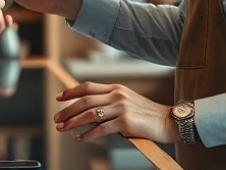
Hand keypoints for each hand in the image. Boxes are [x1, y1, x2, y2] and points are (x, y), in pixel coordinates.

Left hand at [53, 82, 178, 143]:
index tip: (59, 98)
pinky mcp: (126, 121)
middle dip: (67, 110)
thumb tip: (88, 110)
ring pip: (90, 113)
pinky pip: (101, 128)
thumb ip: (110, 102)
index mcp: (116, 88)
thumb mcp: (127, 101)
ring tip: (63, 129)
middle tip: (57, 118)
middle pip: (85, 100)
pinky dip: (88, 134)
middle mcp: (117, 95)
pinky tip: (80, 138)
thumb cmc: (147, 114)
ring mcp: (121, 107)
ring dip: (73, 122)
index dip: (71, 92)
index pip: (88, 86)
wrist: (168, 121)